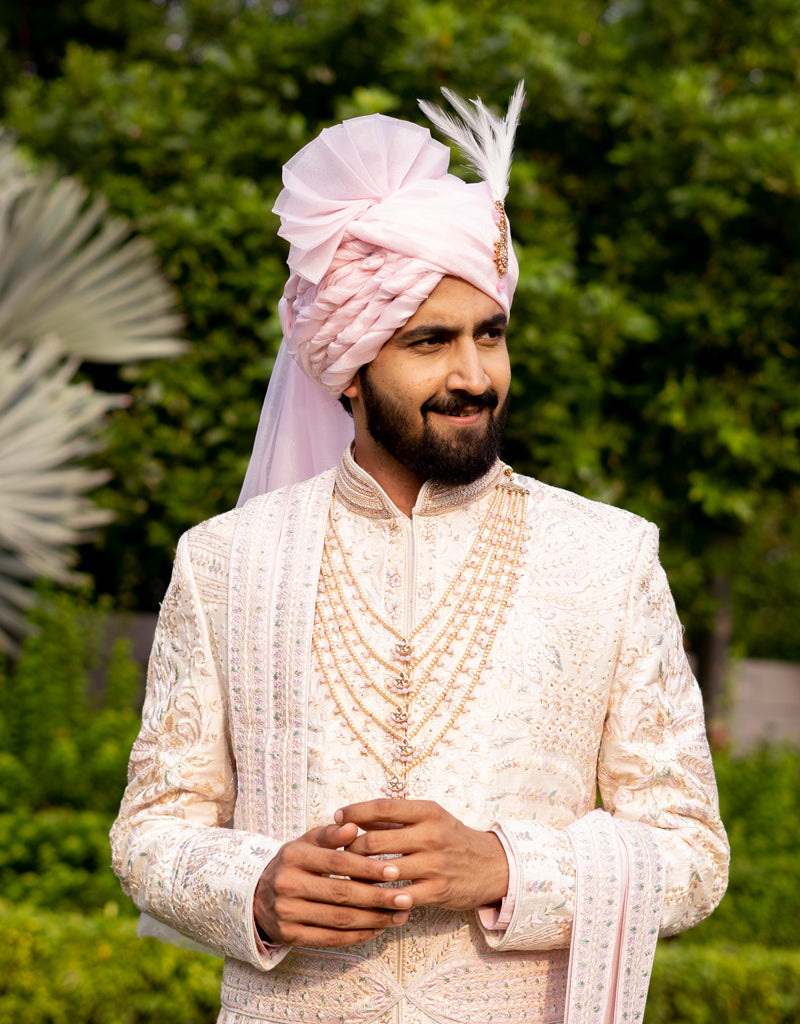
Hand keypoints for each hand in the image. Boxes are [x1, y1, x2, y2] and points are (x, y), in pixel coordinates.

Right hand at [254, 821, 410, 948]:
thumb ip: (331, 834)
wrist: (257, 894)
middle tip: (406, 897)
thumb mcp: (307, 841)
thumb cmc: (295, 863)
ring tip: (399, 915)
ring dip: (373, 919)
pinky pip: (329, 939)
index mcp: (293, 856)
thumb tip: (353, 826)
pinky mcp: (289, 936)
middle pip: (340, 894)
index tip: (394, 871)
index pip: (337, 862)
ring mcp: (286, 913)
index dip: (367, 867)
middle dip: (377, 897)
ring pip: (338, 919)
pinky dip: (356, 936)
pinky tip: (377, 929)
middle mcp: (287, 885)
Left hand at [335, 799, 508, 911]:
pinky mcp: (438, 890)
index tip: (336, 817)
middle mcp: (431, 835)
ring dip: (360, 876)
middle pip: (376, 841)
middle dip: (350, 849)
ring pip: (383, 871)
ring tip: (344, 876)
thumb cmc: (451, 838)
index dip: (356, 811)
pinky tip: (369, 897)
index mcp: (427, 811)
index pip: (383, 807)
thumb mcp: (429, 819)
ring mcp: (435, 864)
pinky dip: (381, 898)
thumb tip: (354, 817)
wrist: (492, 865)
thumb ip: (394, 819)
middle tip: (336, 853)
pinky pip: (400, 897)